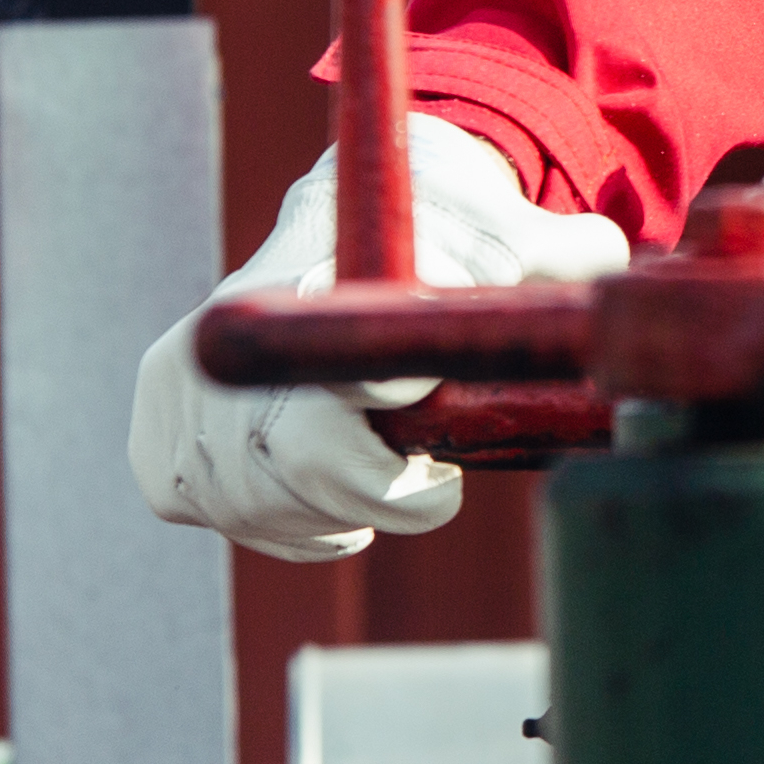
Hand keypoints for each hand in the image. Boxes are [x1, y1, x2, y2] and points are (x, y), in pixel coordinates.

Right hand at [129, 118, 626, 561]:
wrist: (335, 247)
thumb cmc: (438, 247)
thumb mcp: (506, 235)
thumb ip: (560, 251)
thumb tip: (606, 266)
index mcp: (315, 259)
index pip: (332, 341)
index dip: (387, 388)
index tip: (423, 408)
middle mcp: (226, 319)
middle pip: (297, 453)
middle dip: (381, 491)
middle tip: (435, 488)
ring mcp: (180, 382)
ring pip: (258, 500)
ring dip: (337, 514)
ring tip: (381, 481)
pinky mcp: (157, 440)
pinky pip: (209, 511)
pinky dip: (288, 528)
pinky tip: (323, 499)